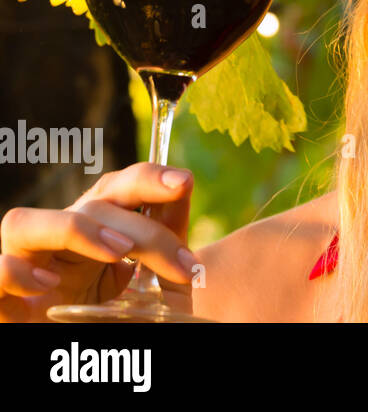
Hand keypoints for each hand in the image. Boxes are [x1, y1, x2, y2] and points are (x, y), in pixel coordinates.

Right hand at [0, 162, 196, 321]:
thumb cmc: (126, 320)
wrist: (97, 356)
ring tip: (118, 255)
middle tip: (177, 260)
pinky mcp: (5, 305)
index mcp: (96, 230)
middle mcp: (58, 242)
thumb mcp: (159, 282)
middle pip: (87, 206)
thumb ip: (168, 240)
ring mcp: (25, 268)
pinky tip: (47, 284)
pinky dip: (12, 272)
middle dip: (140, 226)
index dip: (148, 178)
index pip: (116, 188)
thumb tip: (182, 190)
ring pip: (23, 222)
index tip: (183, 182)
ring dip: (75, 229)